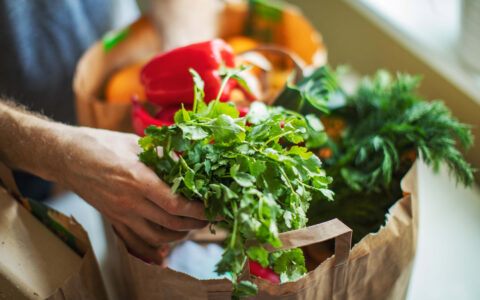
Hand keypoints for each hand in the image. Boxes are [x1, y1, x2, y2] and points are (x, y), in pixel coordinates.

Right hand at [58, 127, 207, 263]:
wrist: (66, 157)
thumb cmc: (100, 144)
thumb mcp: (136, 142)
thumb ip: (163, 155)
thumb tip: (188, 164)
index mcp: (138, 180)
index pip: (176, 204)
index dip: (199, 210)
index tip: (214, 208)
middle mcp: (129, 202)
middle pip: (171, 223)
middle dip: (195, 223)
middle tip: (210, 218)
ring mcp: (119, 214)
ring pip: (156, 237)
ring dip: (179, 236)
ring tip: (192, 227)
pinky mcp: (112, 220)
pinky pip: (135, 241)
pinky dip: (154, 245)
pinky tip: (166, 242)